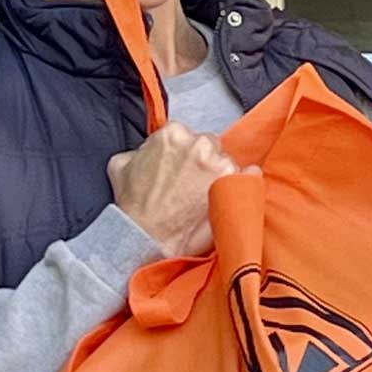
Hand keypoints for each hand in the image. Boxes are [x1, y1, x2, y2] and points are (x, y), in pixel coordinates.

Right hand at [107, 121, 252, 257]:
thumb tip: (147, 149)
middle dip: (203, 160)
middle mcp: (199, 144)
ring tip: (203, 196)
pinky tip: (233, 191)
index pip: (187, 135)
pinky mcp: (234, 182)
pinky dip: (245, 180)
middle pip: (210, 145)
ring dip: (219, 174)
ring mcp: (219, 162)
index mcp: (172, 133)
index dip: (183, 153)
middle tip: (192, 183)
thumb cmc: (134, 206)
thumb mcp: (121, 165)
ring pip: (226, 161)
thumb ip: (139, 149)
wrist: (148, 238)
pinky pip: (250, 174)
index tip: (181, 167)